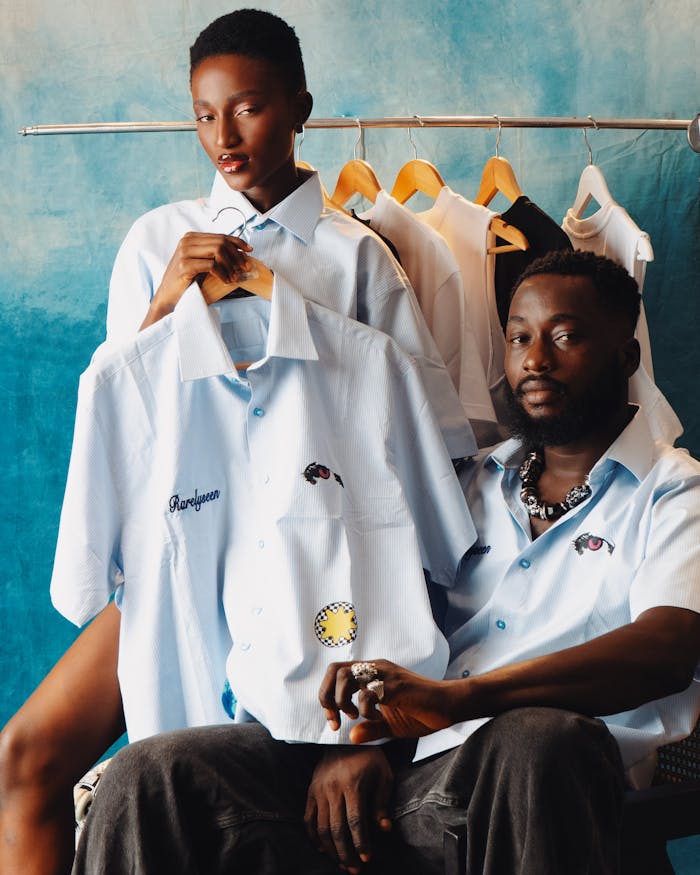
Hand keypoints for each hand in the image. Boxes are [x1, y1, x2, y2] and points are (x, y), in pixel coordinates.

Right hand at [141, 231, 254, 327]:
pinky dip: (223, 274)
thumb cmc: (186, 281)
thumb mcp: (201, 264)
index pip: (220, 236)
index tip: (249, 250)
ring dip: (230, 265)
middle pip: (221, 242)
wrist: (168, 296)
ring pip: (218, 251)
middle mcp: (187, 241)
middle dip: (237, 255)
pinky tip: (226, 281)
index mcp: (191, 238)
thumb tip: (240, 253)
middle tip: (245, 268)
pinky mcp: (185, 265)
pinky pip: (212, 265)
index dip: (237, 242)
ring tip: (235, 277)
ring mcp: (184, 252)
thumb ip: (214, 255)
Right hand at [304, 747, 392, 872]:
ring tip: (341, 863)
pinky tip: (322, 849)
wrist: (346, 737)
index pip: (355, 822)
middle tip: (354, 869)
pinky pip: (308, 818)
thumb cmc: (370, 757)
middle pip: (336, 829)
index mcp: (353, 784)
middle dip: (346, 853)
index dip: (361, 843)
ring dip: (330, 850)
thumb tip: (385, 829)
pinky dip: (313, 837)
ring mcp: (319, 789)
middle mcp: (332, 788)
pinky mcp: (311, 790)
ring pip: (320, 827)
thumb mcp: (383, 774)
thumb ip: (382, 802)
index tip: (367, 859)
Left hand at [319, 660, 458, 743]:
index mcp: (372, 674)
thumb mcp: (390, 725)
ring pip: (346, 676)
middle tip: (338, 720)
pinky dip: (365, 710)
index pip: (336, 674)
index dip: (327, 697)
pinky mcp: (396, 685)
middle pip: (334, 670)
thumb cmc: (422, 713)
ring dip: (343, 700)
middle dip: (328, 697)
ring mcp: (385, 674)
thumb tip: (351, 736)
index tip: (334, 722)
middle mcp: (375, 668)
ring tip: (356, 716)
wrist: (448, 706)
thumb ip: (370, 728)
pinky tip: (377, 718)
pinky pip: (368, 693)